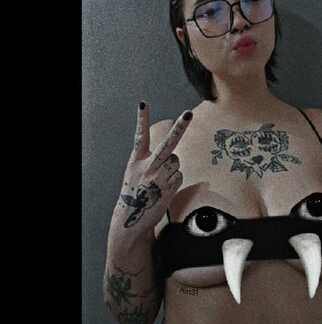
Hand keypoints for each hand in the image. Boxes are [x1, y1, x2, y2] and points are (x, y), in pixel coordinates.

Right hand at [114, 102, 192, 232]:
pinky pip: (179, 174)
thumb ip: (151, 161)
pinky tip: (164, 188)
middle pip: (167, 143)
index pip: (139, 136)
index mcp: (136, 161)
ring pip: (176, 161)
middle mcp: (148, 166)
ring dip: (172, 168)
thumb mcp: (135, 173)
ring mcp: (160, 177)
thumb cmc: (135, 194)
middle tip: (188, 113)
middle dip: (180, 128)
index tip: (142, 104)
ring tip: (159, 181)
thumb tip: (173, 156)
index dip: (141, 119)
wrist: (132, 219)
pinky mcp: (169, 186)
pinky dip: (175, 179)